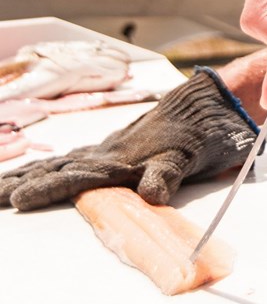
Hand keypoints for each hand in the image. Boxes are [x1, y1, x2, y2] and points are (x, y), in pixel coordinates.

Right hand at [0, 69, 258, 210]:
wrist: (210, 104)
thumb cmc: (201, 134)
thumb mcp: (188, 158)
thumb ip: (167, 174)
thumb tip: (151, 195)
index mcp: (120, 159)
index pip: (76, 177)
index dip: (48, 189)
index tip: (19, 200)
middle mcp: (109, 152)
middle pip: (59, 169)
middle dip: (25, 183)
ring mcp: (112, 148)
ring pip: (64, 163)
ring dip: (33, 175)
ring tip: (5, 187)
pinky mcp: (119, 147)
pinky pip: (77, 159)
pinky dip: (55, 166)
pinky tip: (44, 169)